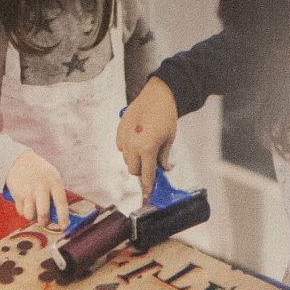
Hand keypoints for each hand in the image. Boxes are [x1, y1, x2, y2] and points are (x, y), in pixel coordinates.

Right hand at [5, 150, 70, 229]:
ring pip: (30, 215)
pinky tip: (24, 203)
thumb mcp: (52, 177)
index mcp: (54, 181)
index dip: (63, 217)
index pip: (61, 203)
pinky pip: (21, 211)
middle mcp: (42, 186)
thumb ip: (55, 194)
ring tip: (32, 210)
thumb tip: (58, 216)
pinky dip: (23, 211)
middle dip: (43, 221)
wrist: (19, 160)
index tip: (64, 227)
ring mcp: (29, 190)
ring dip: (31, 217)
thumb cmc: (40, 172)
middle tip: (43, 222)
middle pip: (43, 212)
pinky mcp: (18, 193)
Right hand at [115, 77, 178, 209]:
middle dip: (142, 171)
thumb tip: (163, 169)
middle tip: (151, 164)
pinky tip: (137, 141)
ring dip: (134, 160)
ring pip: (126, 159)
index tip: (147, 195)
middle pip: (133, 169)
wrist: (158, 95)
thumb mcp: (169, 138)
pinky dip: (128, 149)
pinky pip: (121, 147)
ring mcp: (124, 137)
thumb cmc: (167, 116)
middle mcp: (133, 145)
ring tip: (144, 149)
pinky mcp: (120, 130)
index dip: (147, 186)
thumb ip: (163, 156)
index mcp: (147, 149)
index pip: (146, 174)